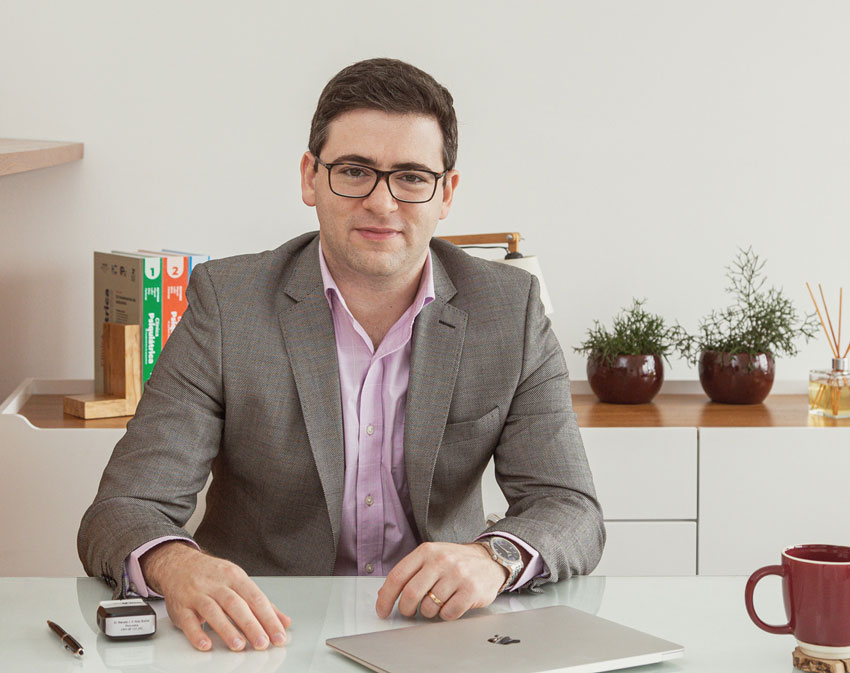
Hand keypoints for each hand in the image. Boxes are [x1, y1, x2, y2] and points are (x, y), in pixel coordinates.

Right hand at [140, 541, 291, 650]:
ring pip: (214, 611)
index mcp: (235, 577)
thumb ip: (261, 603)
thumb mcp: (239, 581)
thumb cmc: (213, 575)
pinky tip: (206, 644)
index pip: (256, 598)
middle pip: (236, 605)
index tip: (278, 635)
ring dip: (227, 629)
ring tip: (239, 645)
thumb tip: (283, 621)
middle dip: (251, 625)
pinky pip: (188, 621)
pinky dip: (197, 634)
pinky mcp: (181, 606)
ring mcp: (198, 594)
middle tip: (262, 643)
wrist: (178, 564)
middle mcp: (217, 584)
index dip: (269, 618)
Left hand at [375, 542, 507, 620]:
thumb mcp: (432, 557)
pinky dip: (446, 615)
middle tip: (410, 612)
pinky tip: (450, 605)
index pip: (397, 576)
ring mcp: (457, 575)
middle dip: (406, 609)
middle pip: (411, 594)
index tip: (382, 610)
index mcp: (426, 551)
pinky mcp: (471, 590)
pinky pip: (448, 613)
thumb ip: (410, 571)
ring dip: (429, 612)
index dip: (385, 597)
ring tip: (437, 604)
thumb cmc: (456, 561)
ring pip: (429, 607)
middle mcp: (441, 561)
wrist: (490, 560)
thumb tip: (385, 594)